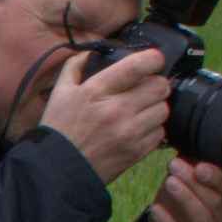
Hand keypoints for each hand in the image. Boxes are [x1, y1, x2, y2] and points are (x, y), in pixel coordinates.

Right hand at [40, 41, 173, 193]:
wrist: (58, 170)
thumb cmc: (59, 129)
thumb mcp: (60, 92)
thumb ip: (75, 66)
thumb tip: (91, 52)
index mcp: (96, 91)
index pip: (137, 66)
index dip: (153, 58)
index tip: (154, 59)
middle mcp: (116, 110)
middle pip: (159, 86)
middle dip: (156, 84)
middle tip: (148, 87)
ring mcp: (128, 132)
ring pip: (163, 109)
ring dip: (156, 107)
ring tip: (143, 109)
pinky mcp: (136, 152)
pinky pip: (160, 133)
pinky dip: (153, 129)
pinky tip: (139, 128)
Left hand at [135, 152, 221, 221]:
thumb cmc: (175, 212)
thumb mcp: (182, 188)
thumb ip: (187, 170)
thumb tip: (186, 142)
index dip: (218, 176)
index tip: (199, 164)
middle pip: (216, 202)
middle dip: (195, 183)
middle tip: (175, 166)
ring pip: (202, 220)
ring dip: (185, 199)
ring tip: (168, 183)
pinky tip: (155, 209)